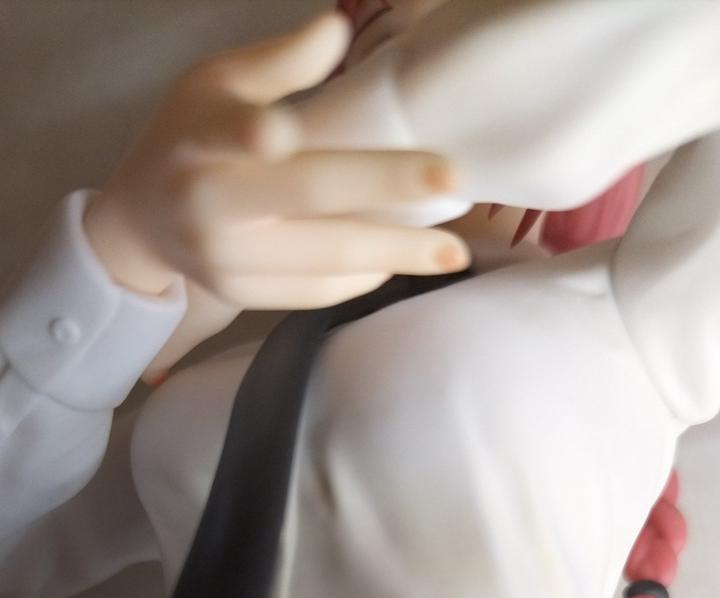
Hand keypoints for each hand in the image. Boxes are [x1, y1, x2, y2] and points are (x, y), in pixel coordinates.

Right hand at [83, 10, 469, 373]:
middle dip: (384, 188)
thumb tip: (337, 28)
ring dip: (394, 254)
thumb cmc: (190, 134)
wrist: (142, 220)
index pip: (232, 134)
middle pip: (307, 197)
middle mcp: (211, 205)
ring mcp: (226, 260)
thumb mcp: (216, 81)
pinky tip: (401, 263)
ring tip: (452, 252)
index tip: (282, 133)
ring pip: (322, 259)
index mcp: (201, 139)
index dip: (258, 136)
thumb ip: (276, 62)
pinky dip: (362, 278)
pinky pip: (313, 292)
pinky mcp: (242, 296)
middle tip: (454, 180)